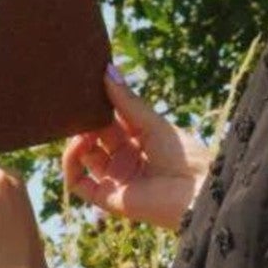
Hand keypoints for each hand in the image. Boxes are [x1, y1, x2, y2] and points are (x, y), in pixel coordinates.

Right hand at [62, 66, 211, 230]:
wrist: (196, 192)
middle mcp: (125, 159)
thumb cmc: (184, 155)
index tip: (87, 87)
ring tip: (83, 129)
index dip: (98, 106)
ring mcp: (115, 178)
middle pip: (95, 136)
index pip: (110, 120)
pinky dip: (70, 163)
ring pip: (83, 157)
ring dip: (77, 140)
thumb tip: (107, 69)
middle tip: (79, 106)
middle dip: (85, 121)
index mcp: (139, 140)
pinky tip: (77, 146)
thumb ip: (127, 100)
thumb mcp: (152, 122)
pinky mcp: (107, 197)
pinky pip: (78, 182)